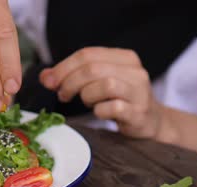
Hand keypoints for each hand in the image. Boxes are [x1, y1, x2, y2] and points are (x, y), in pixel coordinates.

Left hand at [39, 47, 163, 137]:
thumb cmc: (120, 100)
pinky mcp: (139, 113)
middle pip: (93, 69)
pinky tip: (100, 113)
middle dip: (70, 82)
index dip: (64, 67)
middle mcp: (135, 72)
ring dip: (87, 95)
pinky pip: (113, 108)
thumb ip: (73, 77)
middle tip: (62, 95)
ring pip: (105, 85)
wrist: (151, 122)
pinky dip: (100, 111)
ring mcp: (139, 92)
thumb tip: (45, 77)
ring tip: (86, 103)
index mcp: (125, 58)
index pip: (87, 54)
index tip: (50, 81)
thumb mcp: (98, 84)